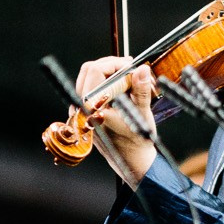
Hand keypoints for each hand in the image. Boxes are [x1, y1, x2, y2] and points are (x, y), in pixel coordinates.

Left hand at [73, 56, 157, 183]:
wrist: (131, 159)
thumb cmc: (137, 140)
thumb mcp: (142, 114)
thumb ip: (141, 90)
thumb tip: (141, 70)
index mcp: (92, 107)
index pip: (96, 70)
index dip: (115, 63)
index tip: (132, 66)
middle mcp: (82, 107)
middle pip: (89, 70)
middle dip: (112, 65)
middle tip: (131, 69)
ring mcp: (82, 109)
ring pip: (89, 78)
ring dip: (110, 73)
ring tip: (130, 77)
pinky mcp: (86, 110)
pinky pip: (91, 88)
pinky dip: (106, 82)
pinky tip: (123, 87)